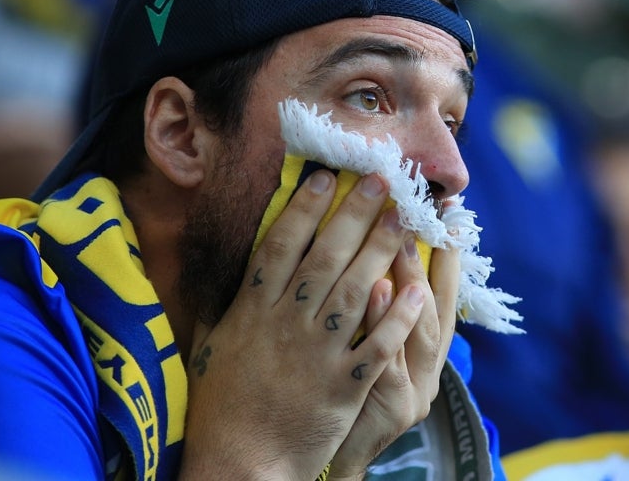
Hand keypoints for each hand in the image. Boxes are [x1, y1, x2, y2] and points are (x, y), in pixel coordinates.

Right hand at [178, 170, 429, 479]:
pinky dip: (398, 317)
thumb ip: (224, 303)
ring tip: (404, 220)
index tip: (326, 178)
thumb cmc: (221, 407)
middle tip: (381, 182)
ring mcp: (317, 355)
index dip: (304, 209)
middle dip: (355, 215)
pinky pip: (376, 345)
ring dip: (382, 252)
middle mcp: (286, 325)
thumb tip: (224, 264)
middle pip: (326, 258)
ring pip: (356, 291)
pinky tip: (417, 290)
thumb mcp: (211, 346)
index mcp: (252, 311)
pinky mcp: (343, 386)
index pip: (281, 247)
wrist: (238, 464)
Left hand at [327, 213, 460, 477]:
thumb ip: (374, 306)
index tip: (444, 211)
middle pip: (432, 306)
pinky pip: (382, 359)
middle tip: (409, 210)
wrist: (323, 461)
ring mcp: (408, 391)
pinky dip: (381, 324)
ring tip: (396, 236)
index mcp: (426, 354)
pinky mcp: (382, 408)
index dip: (448, 254)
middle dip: (423, 256)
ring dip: (407, 279)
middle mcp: (426, 371)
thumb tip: (372, 247)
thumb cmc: (340, 395)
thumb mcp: (368, 351)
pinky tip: (375, 290)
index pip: (445, 295)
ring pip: (415, 330)